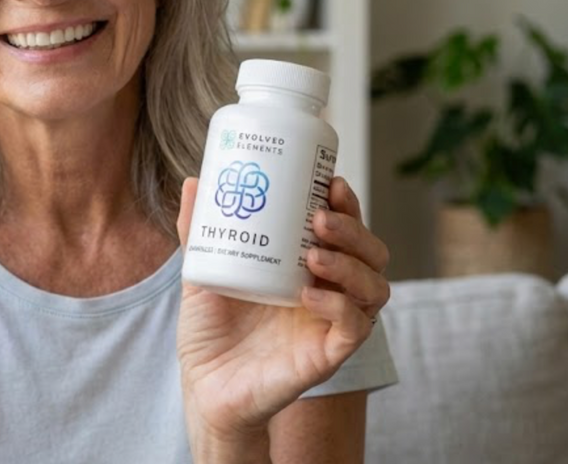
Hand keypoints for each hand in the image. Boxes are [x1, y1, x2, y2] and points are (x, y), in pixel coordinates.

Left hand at [175, 175, 389, 439]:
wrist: (202, 385)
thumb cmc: (209, 330)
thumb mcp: (202, 272)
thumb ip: (198, 231)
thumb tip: (193, 182)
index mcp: (306, 268)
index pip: (345, 231)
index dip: (347, 206)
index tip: (329, 183)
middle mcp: (327, 292)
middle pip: (371, 255)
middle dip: (354, 230)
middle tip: (320, 219)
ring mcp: (329, 324)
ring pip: (374, 289)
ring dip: (350, 264)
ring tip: (313, 254)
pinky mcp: (327, 356)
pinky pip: (354, 329)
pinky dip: (338, 307)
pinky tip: (308, 295)